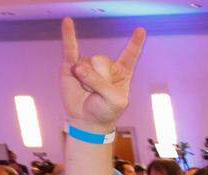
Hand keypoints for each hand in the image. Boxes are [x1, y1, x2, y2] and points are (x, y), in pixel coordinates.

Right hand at [60, 17, 145, 131]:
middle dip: (98, 79)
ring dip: (85, 81)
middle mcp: (105, 65)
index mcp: (122, 72)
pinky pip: (70, 48)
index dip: (135, 43)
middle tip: (97, 93)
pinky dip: (68, 34)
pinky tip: (67, 21)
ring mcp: (88, 64)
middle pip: (101, 60)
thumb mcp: (114, 100)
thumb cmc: (105, 110)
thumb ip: (100, 83)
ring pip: (86, 64)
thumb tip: (77, 68)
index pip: (130, 55)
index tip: (140, 31)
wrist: (87, 120)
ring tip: (87, 91)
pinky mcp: (71, 65)